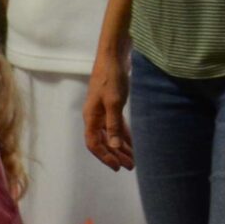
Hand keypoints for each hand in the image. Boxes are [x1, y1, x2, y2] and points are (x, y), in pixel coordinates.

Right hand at [83, 50, 133, 171]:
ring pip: (111, 134)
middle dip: (115, 155)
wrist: (114, 57)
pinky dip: (124, 135)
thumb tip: (114, 147)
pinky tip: (133, 143)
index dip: (104, 156)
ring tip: (133, 159)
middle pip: (103, 141)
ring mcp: (103, 110)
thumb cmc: (111, 79)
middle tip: (129, 166)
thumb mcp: (114, 103)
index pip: (94, 143)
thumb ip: (114, 125)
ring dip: (120, 147)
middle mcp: (95, 116)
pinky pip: (117, 126)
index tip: (117, 167)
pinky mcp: (112, 105)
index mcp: (91, 117)